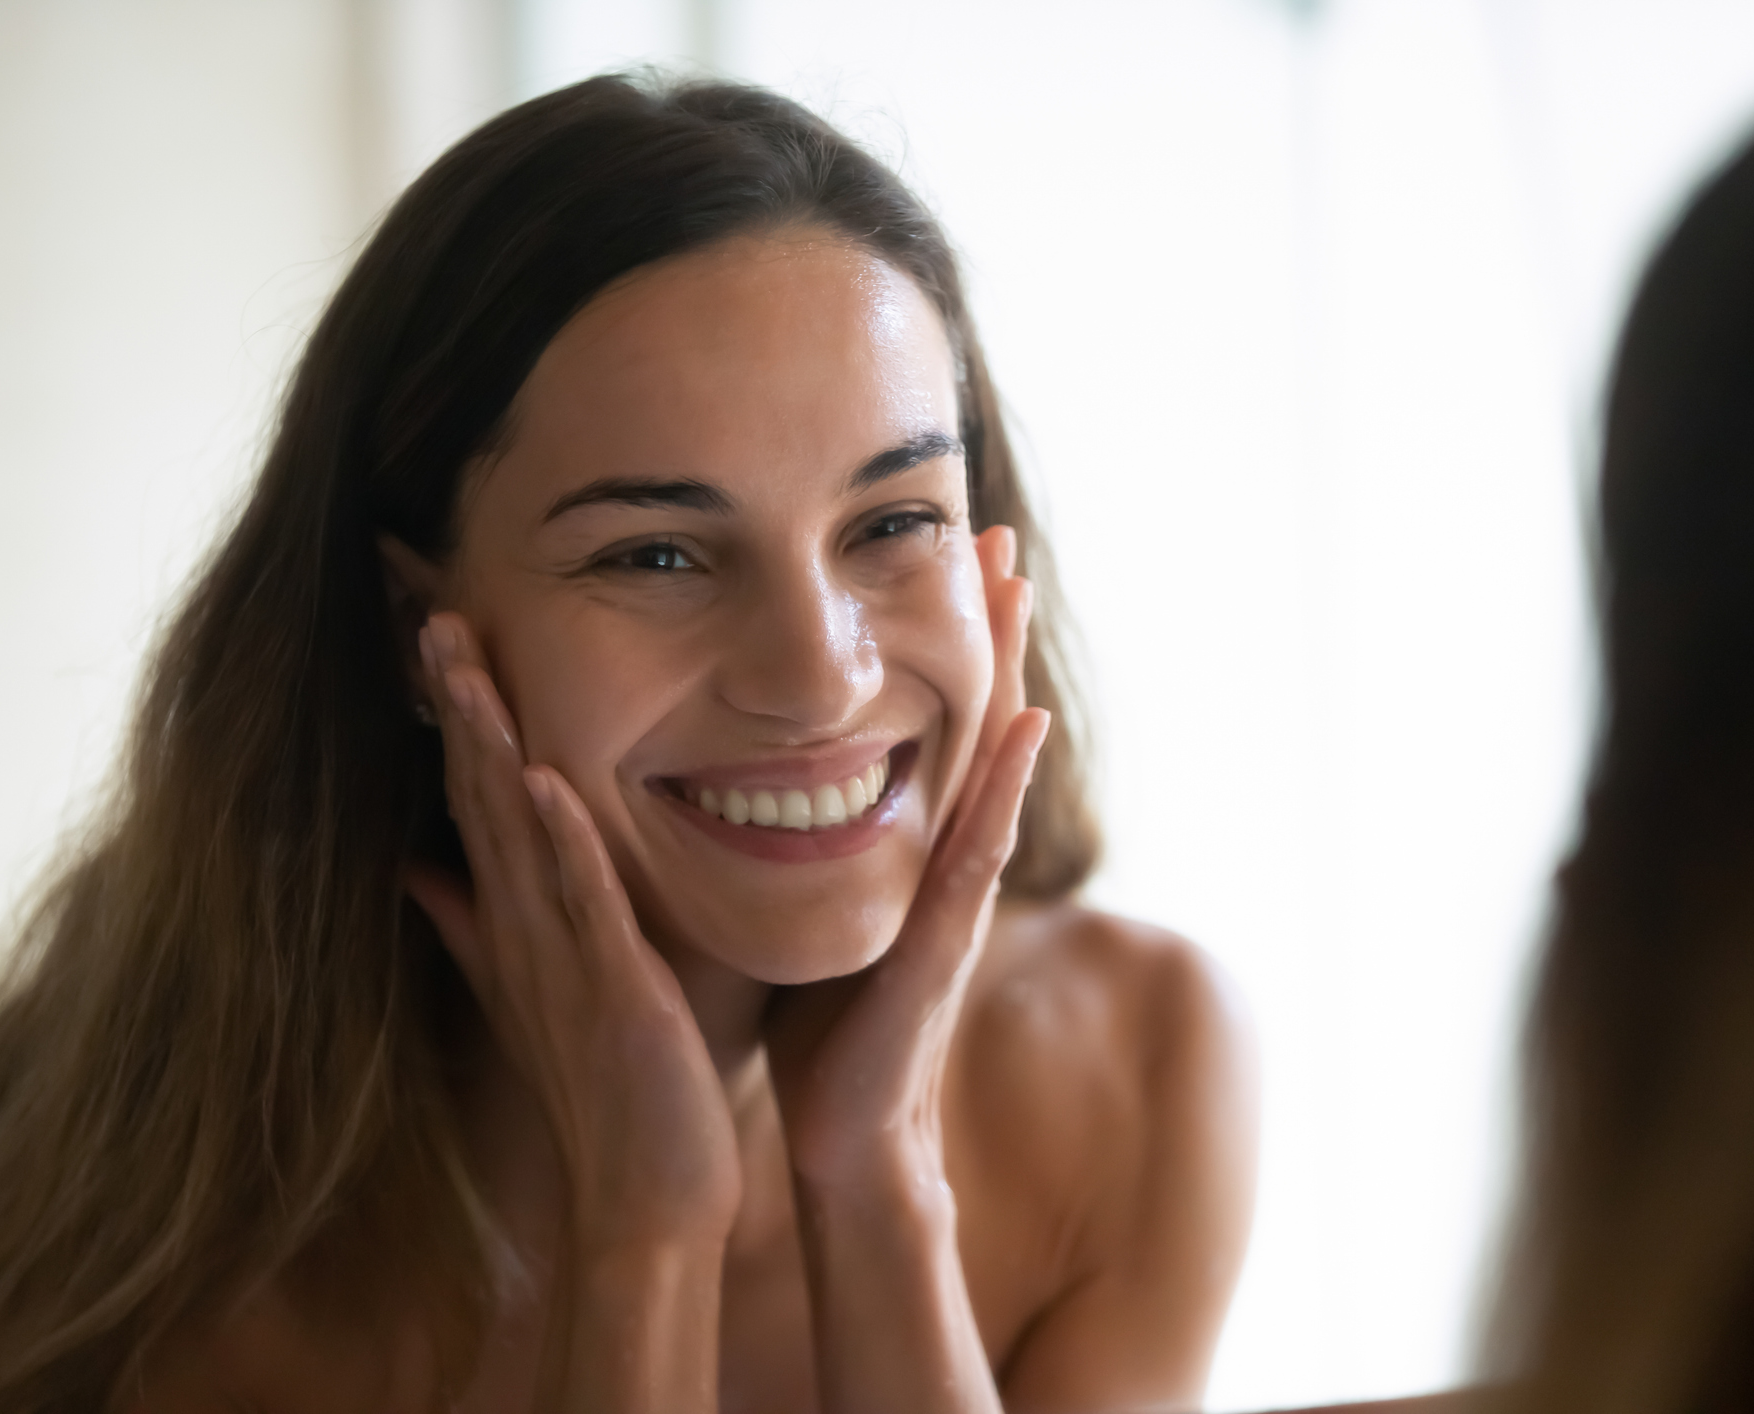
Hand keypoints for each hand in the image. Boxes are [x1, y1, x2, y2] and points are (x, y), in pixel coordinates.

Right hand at [405, 613, 741, 1248]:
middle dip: (456, 703)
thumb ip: (474, 923)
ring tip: (463, 660)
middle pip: (480, 795)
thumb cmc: (606, 1086)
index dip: (455, 715)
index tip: (437, 632)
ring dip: (491, 744)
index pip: (476, 797)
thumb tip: (412, 866)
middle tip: (431, 610)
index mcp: (515, 919)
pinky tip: (548, 776)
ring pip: (515, 831)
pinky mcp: (609, 988)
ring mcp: (560, 955)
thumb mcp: (531, 989)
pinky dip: (563, 840)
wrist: (644, 1191)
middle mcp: (523, 927)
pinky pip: (582, 902)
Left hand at [762, 525, 1049, 1192]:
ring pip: (985, 762)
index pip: (919, 722)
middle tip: (995, 529)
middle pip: (966, 719)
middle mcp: (935, 854)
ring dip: (1006, 673)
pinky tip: (1029, 726)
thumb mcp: (795, 911)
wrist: (837, 1135)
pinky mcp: (942, 943)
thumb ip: (782, 849)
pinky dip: (1008, 789)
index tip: (931, 550)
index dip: (931, 640)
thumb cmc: (817, 1028)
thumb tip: (724, 780)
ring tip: (1016, 588)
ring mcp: (949, 894)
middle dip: (981, 627)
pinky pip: (980, 854)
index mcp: (896, 844)